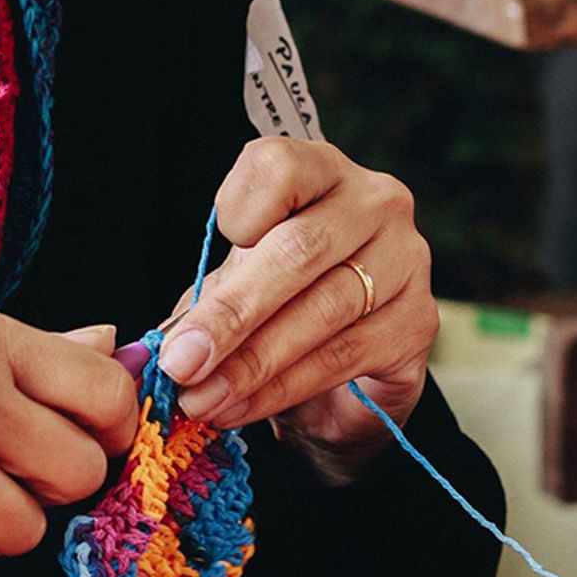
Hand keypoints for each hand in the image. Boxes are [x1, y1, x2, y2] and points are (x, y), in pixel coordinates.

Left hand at [156, 138, 438, 484]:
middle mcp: (374, 204)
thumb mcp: (234, 291)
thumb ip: (202, 304)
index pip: (278, 167)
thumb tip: (158, 344)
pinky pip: (343, 357)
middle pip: (299, 250)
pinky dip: (282, 389)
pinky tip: (242, 408)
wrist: (344, 379)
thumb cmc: (281, 312)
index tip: (216, 244)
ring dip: (252, 363)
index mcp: (320, 172)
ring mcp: (407, 261)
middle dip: (232, 314)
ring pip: (321, 310)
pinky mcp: (419, 322)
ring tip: (203, 398)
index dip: (238, 207)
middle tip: (183, 363)